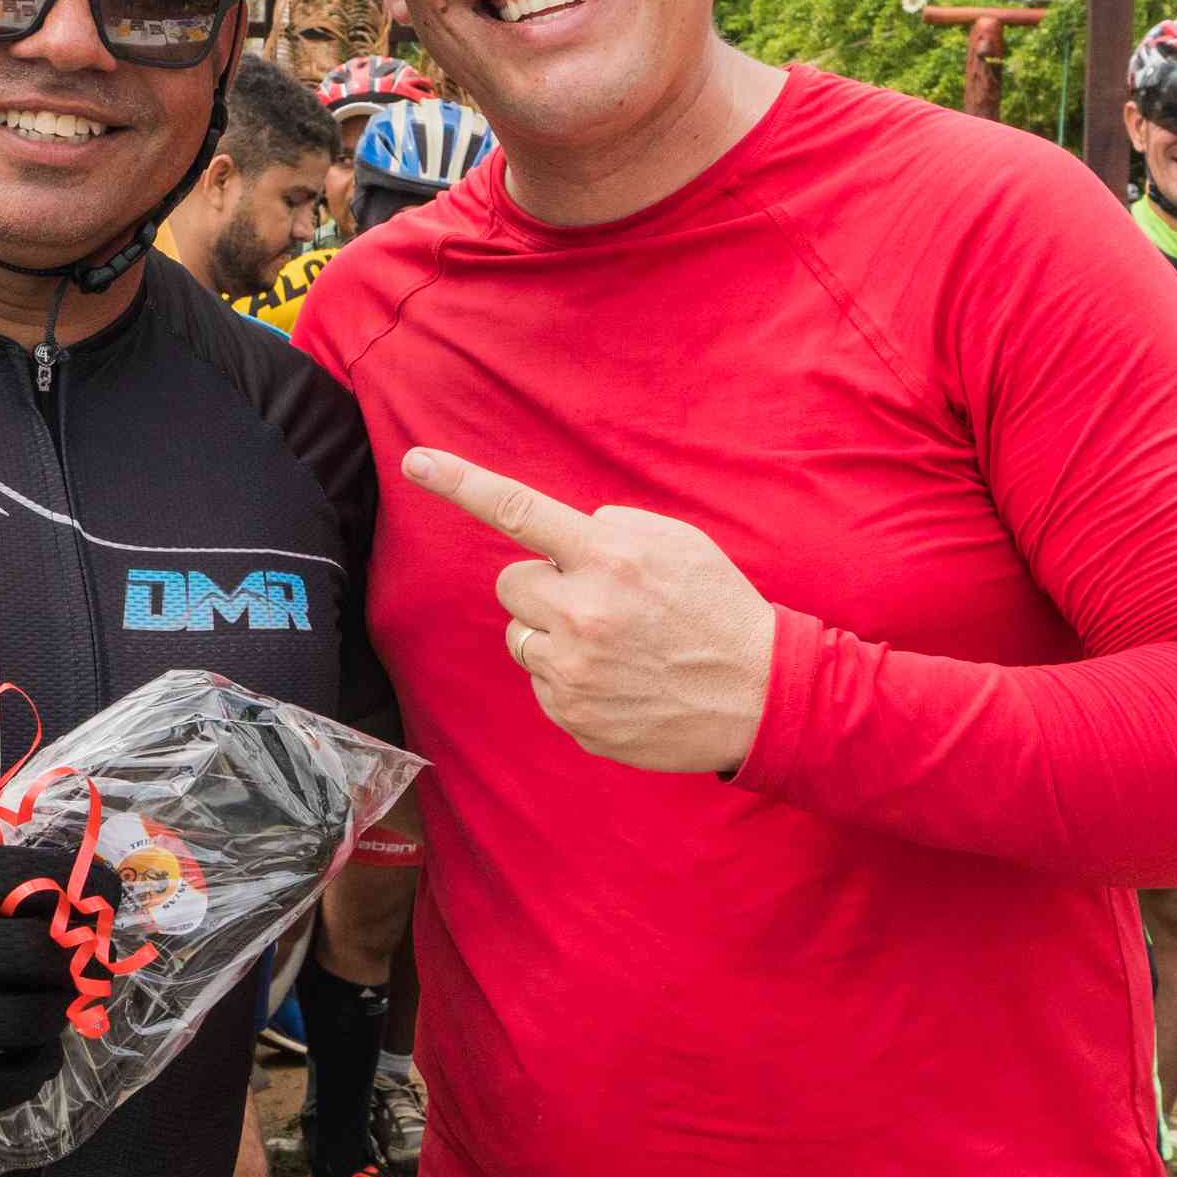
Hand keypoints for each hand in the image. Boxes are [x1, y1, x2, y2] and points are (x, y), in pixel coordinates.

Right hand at [0, 840, 121, 1113]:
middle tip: (91, 954)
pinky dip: (31, 1068)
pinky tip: (37, 1052)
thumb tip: (56, 876)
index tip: (110, 891)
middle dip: (80, 954)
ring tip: (63, 1001)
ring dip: (61, 1011)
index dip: (81, 883)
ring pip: (20, 1020)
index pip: (17, 876)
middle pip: (30, 952)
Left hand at [405, 448, 777, 774]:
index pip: (519, 510)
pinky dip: (569, 679)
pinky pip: (541, 682)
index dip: (461, 483)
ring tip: (615, 646)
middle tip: (600, 602)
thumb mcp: (680, 543)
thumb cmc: (718, 609)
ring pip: (520, 636)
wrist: (760, 697)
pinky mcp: (573, 715)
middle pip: (511, 582)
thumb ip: (615, 528)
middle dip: (544, 587)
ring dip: (553, 634)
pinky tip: (619, 681)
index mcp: (609, 557)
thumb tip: (566, 536)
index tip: (415, 462)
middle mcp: (582, 612)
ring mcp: (573, 670)